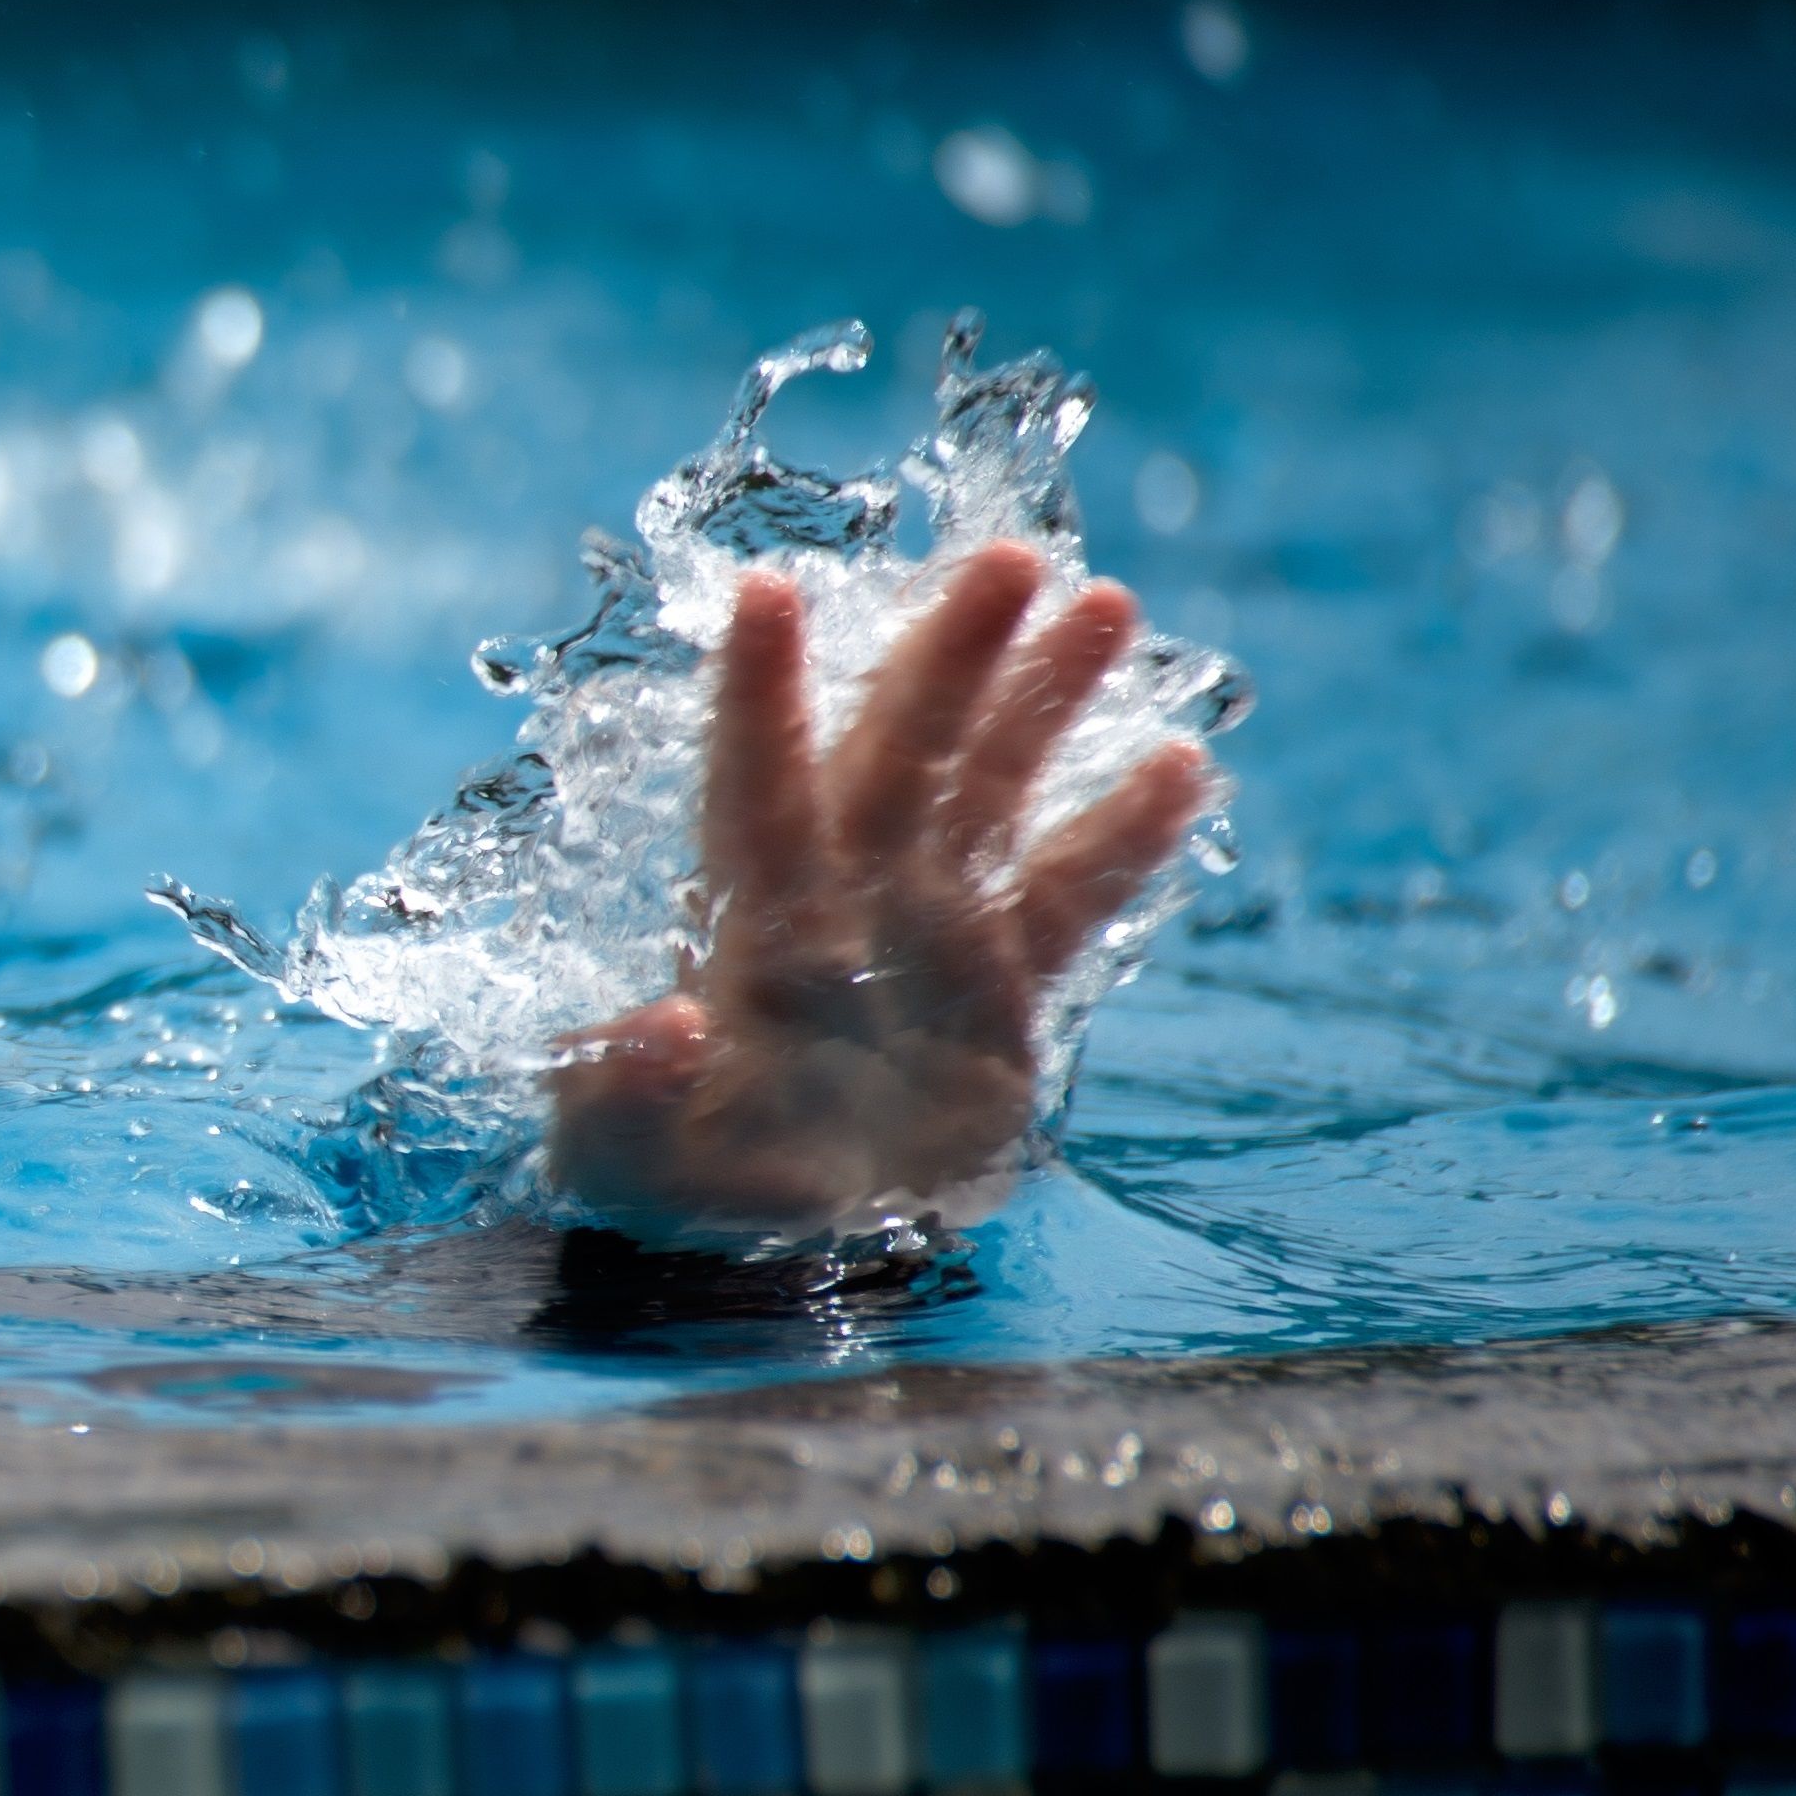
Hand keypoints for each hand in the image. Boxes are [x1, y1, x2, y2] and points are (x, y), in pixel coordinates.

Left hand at [544, 542, 1211, 1237]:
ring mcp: (928, 930)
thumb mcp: (616, 1152)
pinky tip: (1179, 761)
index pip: (751, 781)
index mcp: (745, 919)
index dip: (759, 692)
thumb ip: (620, 1089)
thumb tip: (665, 1030)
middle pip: (896, 750)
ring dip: (1041, 700)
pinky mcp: (1000, 988)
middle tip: (1009, 556)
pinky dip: (1120, 834)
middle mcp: (841, 896)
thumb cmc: (667, 1182)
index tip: (765, 590)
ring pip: (989, 789)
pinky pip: (1069, 896)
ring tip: (1106, 602)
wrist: (766, 1240)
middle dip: (947, 654)